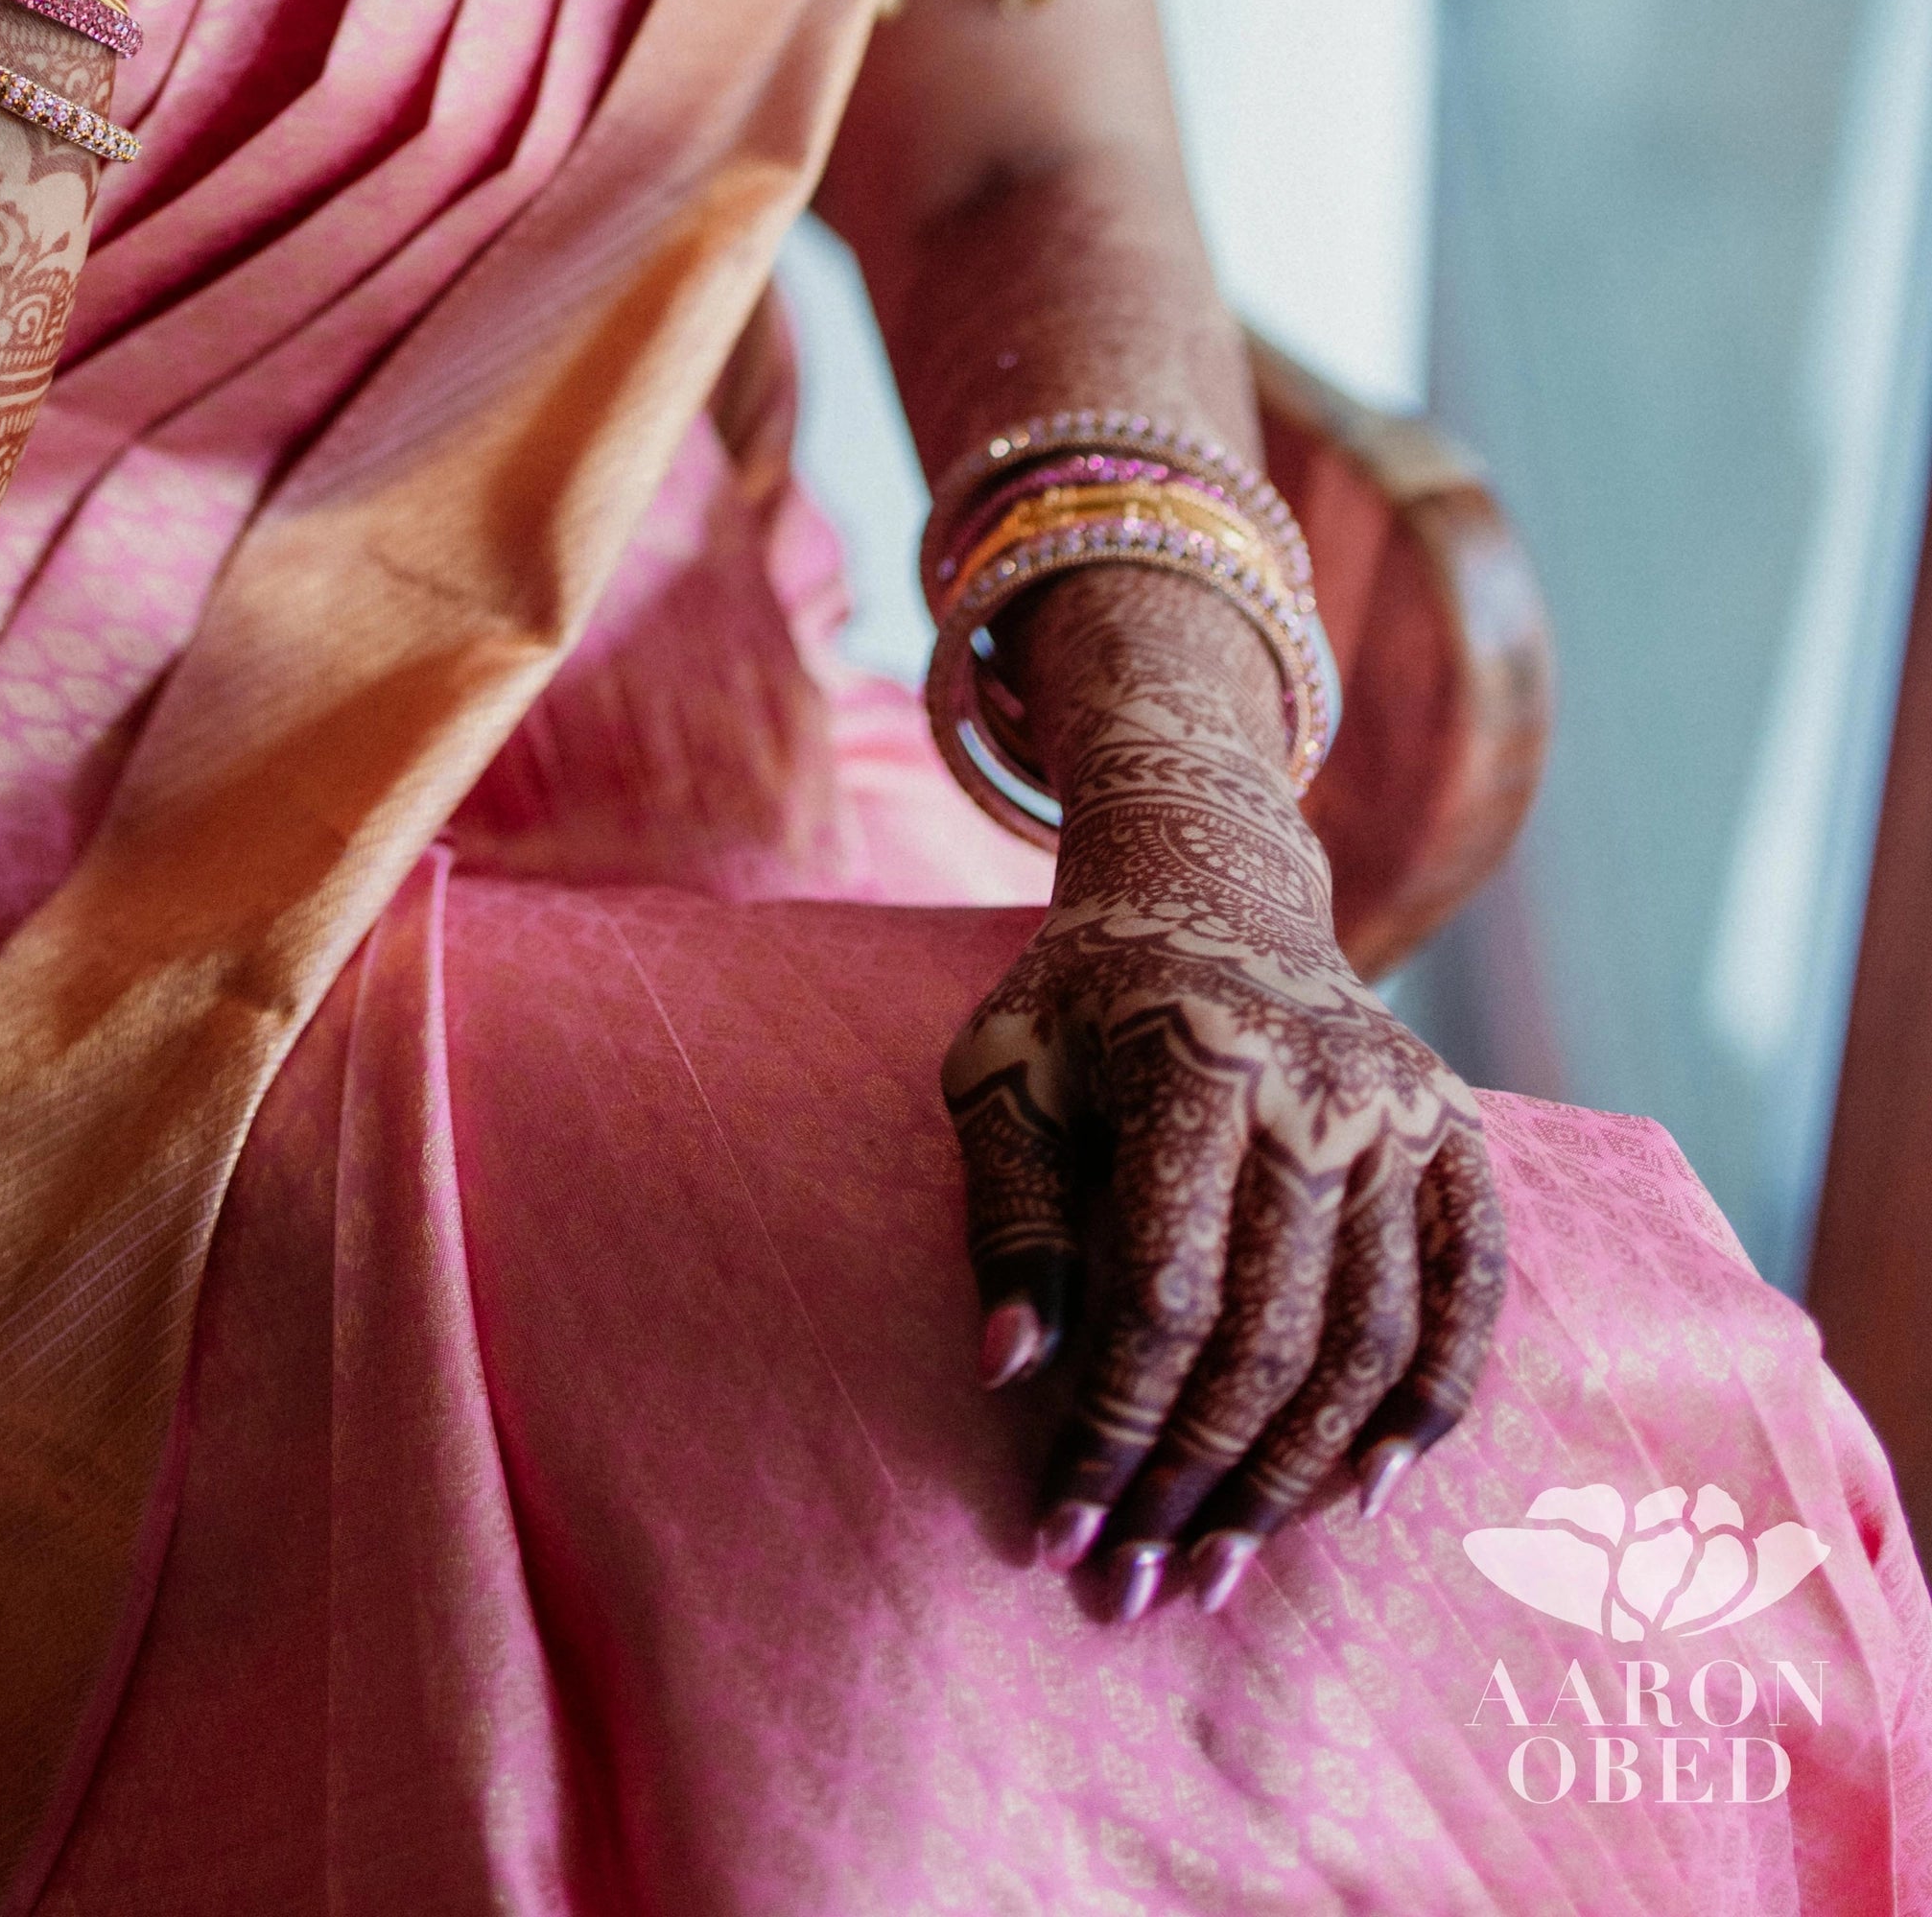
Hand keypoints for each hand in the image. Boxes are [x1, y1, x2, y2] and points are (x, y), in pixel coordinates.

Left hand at [940, 689, 1503, 1621]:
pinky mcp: (1456, 1132)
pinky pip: (1468, 1299)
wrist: (1213, 889)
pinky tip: (1367, 1493)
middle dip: (1198, 1481)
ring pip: (1370, 1341)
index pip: (1162, 1290)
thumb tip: (1010, 1369)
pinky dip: (1431, 1406)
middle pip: (1272, 1336)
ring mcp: (1402, 1111)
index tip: (1062, 1526)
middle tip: (1140, 1584)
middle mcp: (1317, 1086)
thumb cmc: (1082, 1000)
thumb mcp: (1005, 1072)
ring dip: (1296, 1477)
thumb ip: (1008, 1214)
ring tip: (1223, 1565)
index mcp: (1191, 1058)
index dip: (1113, 1425)